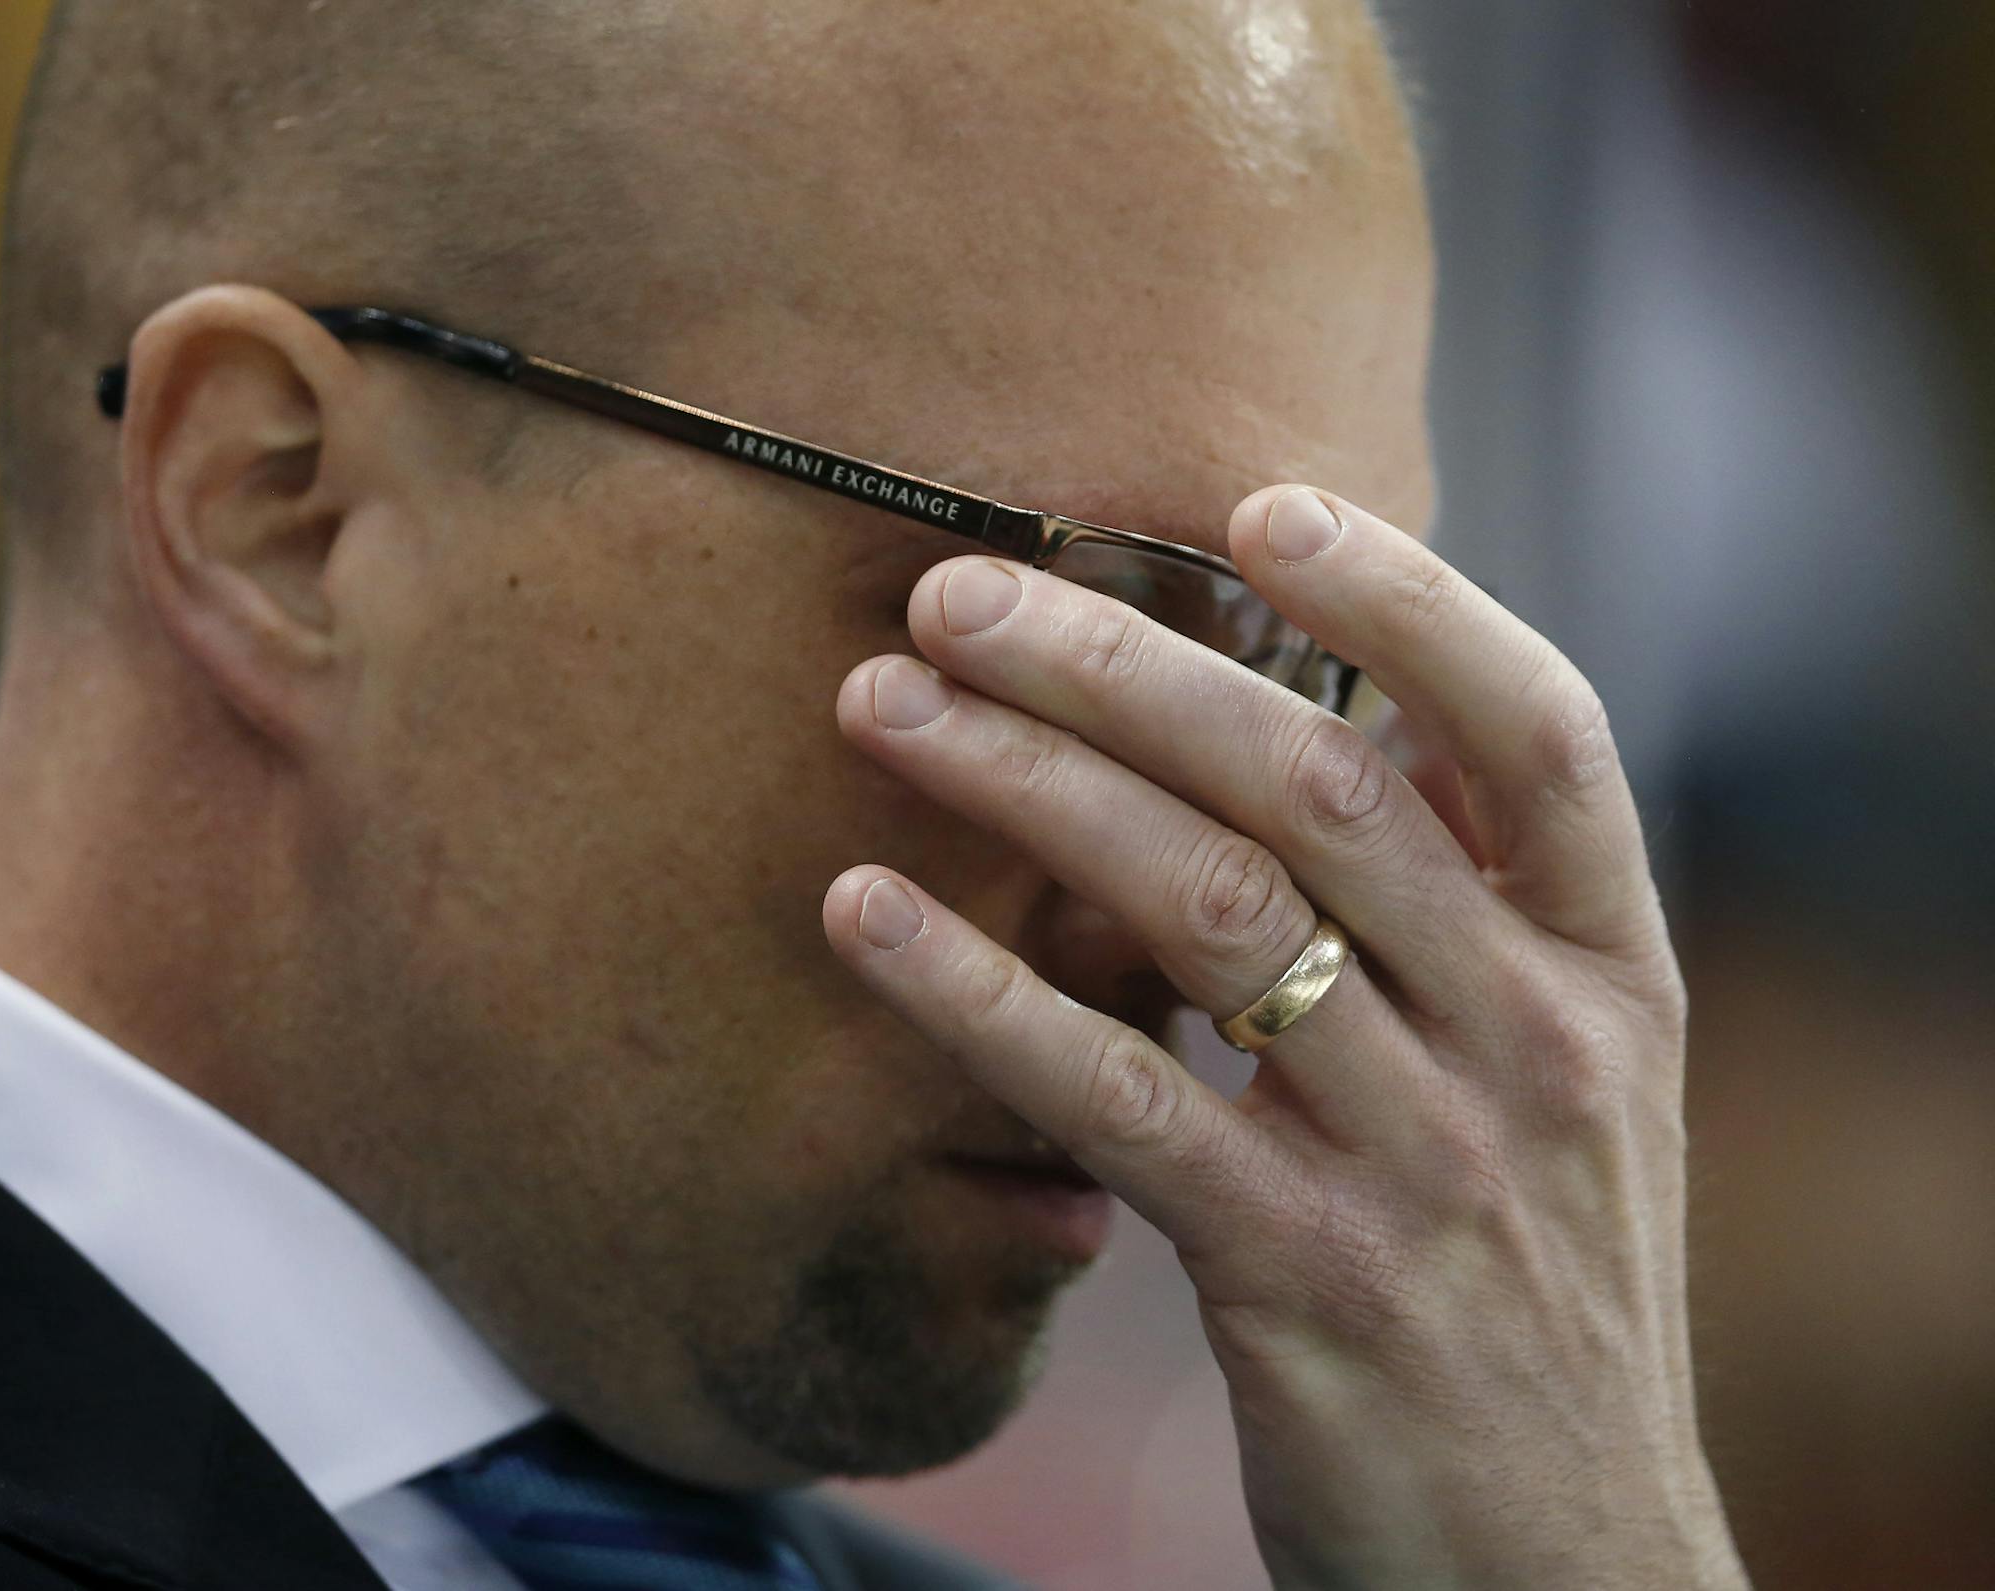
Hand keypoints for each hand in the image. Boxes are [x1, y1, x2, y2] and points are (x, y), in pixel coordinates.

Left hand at [822, 487, 1749, 1589]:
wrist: (1567, 1571)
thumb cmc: (1533, 1288)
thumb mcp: (1564, 1091)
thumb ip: (1471, 915)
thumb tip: (1328, 716)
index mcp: (1612, 973)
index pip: (1535, 731)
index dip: (1403, 598)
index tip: (1252, 503)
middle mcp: (1540, 1048)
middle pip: (1320, 789)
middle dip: (1122, 666)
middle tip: (955, 592)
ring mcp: (1430, 1172)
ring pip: (1208, 916)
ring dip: (1027, 788)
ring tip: (881, 705)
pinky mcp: (1310, 1292)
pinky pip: (1119, 1104)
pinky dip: (979, 995)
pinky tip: (863, 915)